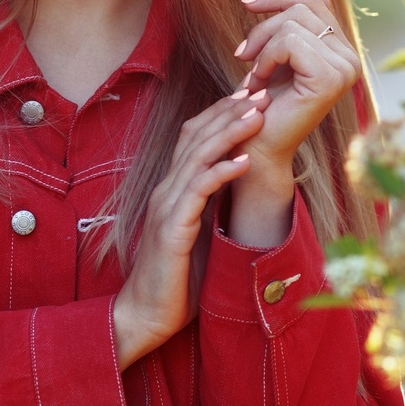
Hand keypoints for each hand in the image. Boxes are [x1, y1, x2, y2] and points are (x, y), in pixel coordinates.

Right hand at [112, 87, 270, 369]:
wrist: (145, 315)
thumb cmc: (175, 279)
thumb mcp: (197, 233)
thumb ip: (209, 205)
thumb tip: (238, 184)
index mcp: (172, 189)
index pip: (195, 138)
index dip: (221, 114)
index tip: (250, 95)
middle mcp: (166, 190)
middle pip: (196, 137)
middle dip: (229, 111)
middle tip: (260, 90)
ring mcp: (166, 207)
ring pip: (198, 157)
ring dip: (229, 132)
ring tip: (258, 114)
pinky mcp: (171, 230)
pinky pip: (198, 192)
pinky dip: (222, 172)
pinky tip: (244, 160)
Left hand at [234, 0, 361, 180]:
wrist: (257, 144)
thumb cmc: (263, 102)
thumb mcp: (280, 53)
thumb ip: (299, 23)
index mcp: (343, 51)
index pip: (314, 0)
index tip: (247, 4)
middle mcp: (351, 59)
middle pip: (301, 7)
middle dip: (263, 27)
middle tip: (243, 56)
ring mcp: (345, 69)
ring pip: (292, 23)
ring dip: (261, 47)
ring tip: (253, 75)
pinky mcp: (329, 79)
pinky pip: (288, 43)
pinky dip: (265, 58)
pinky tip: (258, 82)